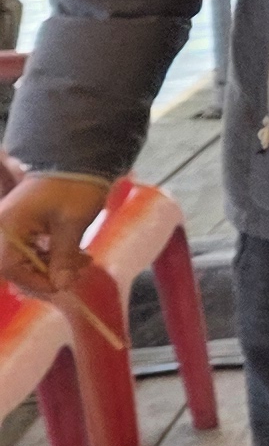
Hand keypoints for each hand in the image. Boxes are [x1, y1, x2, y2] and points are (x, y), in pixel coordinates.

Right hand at [0, 171, 107, 298]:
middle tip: (78, 271)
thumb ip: (63, 256)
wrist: (77, 160)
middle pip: (15, 266)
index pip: (10, 267)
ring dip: (52, 265)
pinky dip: (50, 255)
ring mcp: (10, 226)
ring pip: (23, 259)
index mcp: (8, 226)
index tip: (63, 285)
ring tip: (83, 261)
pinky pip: (29, 249)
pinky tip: (75, 255)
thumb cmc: (75, 187)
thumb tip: (60, 286)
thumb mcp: (73, 222)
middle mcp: (3, 228)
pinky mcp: (21, 225)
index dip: (36, 281)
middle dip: (47, 274)